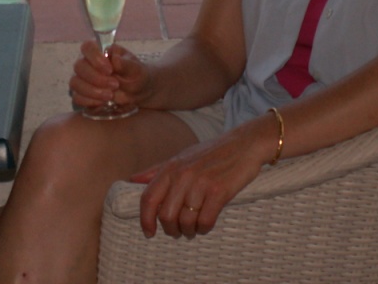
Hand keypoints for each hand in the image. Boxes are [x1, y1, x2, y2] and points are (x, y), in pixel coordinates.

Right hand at [68, 41, 148, 109]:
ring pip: (75, 83)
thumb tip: (115, 59)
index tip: (109, 69)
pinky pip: (77, 97)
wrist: (139, 92)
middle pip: (79, 66)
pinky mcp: (83, 94)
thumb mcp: (137, 69)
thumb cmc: (136, 74)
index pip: (87, 47)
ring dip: (92, 91)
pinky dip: (89, 101)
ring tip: (110, 96)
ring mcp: (83, 79)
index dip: (95, 58)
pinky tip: (103, 103)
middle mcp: (88, 63)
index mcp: (100, 51)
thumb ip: (127, 64)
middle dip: (96, 78)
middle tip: (115, 85)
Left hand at [131, 119, 270, 239]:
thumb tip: (133, 180)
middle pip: (166, 215)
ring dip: (189, 231)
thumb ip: (157, 170)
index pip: (148, 198)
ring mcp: (200, 183)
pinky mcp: (218, 192)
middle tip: (178, 232)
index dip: (145, 220)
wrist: (244, 144)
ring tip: (194, 229)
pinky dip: (204, 228)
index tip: (149, 233)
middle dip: (171, 230)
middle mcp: (182, 175)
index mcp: (170, 168)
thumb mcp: (181, 157)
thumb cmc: (211, 153)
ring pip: (185, 221)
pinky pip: (205, 221)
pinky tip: (206, 225)